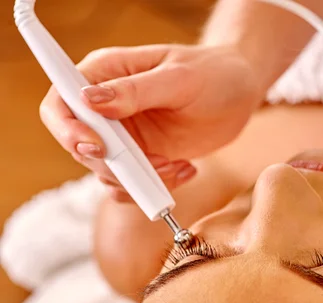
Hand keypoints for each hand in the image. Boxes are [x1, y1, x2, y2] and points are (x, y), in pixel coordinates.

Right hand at [40, 44, 260, 201]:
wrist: (240, 93)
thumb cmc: (213, 73)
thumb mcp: (179, 78)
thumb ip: (136, 91)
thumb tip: (91, 100)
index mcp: (104, 75)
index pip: (61, 103)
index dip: (68, 130)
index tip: (99, 148)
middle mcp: (106, 108)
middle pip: (80, 148)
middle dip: (115, 166)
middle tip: (158, 164)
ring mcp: (123, 136)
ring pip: (107, 173)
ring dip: (140, 181)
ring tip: (179, 165)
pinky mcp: (143, 158)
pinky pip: (133, 185)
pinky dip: (155, 188)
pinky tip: (186, 170)